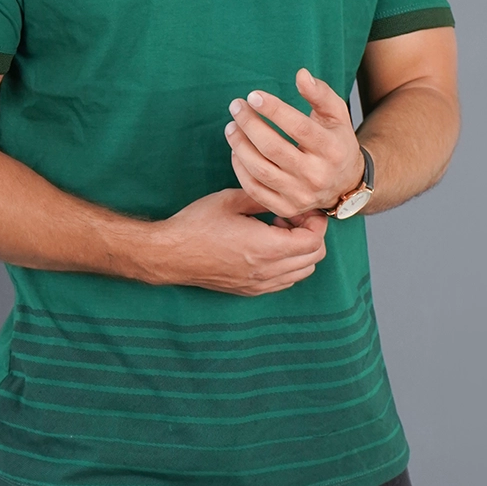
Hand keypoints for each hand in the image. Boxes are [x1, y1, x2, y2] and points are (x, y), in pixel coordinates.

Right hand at [153, 188, 327, 295]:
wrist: (171, 254)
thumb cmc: (197, 224)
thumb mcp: (231, 200)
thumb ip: (263, 197)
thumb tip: (285, 195)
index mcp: (265, 247)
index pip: (314, 241)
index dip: (315, 221)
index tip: (300, 207)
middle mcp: (267, 271)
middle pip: (314, 258)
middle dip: (311, 233)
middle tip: (292, 215)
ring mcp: (260, 284)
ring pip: (303, 272)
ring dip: (301, 250)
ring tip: (280, 230)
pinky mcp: (251, 290)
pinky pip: (286, 280)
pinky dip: (290, 263)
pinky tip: (269, 246)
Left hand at [224, 68, 362, 217]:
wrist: (344, 184)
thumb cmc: (336, 141)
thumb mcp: (336, 114)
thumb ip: (320, 93)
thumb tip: (301, 75)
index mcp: (333, 150)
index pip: (298, 128)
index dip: (273, 110)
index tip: (253, 96)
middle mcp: (317, 175)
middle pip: (274, 148)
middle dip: (249, 124)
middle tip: (236, 106)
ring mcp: (301, 195)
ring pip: (260, 170)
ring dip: (239, 145)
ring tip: (231, 126)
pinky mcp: (286, 207)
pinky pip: (255, 189)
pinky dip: (240, 168)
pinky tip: (236, 149)